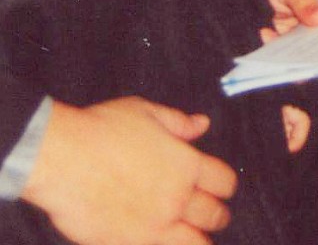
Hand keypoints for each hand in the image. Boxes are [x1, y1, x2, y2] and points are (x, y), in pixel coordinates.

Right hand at [22, 97, 235, 244]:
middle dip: (218, 216)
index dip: (227, 185)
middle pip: (214, 216)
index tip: (223, 187)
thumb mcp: (146, 112)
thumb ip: (178, 123)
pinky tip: (164, 242)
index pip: (224, 181)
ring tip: (197, 238)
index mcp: (186, 165)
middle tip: (216, 216)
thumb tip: (202, 124)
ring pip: (194, 244)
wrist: (64, 159)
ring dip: (199, 241)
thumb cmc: (103, 130)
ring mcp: (154, 227)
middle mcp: (176, 199)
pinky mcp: (129, 244)